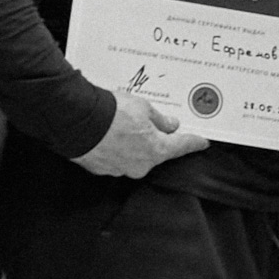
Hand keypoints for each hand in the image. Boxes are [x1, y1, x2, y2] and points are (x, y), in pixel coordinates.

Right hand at [75, 88, 210, 179]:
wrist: (75, 120)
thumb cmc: (111, 113)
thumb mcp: (143, 108)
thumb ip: (160, 119)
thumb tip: (169, 125)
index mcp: (156, 150)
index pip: (181, 147)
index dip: (193, 143)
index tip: (202, 142)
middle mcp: (140, 165)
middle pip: (155, 152)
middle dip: (154, 138)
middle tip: (147, 121)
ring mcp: (119, 170)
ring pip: (133, 156)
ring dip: (131, 142)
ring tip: (121, 123)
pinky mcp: (100, 168)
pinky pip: (114, 158)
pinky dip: (114, 147)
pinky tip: (108, 133)